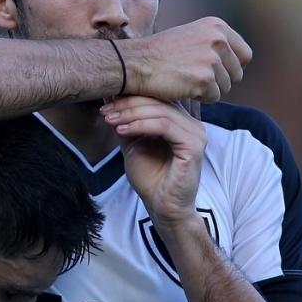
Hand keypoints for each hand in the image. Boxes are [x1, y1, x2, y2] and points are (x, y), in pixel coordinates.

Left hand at [101, 95, 206, 226]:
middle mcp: (191, 124)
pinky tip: (123, 130)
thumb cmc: (150, 178)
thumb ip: (126, 121)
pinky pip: (165, 126)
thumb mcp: (133, 143)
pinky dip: (141, 125)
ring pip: (161, 111)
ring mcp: (196, 134)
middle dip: (127, 103)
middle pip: (159, 100)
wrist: (161, 206)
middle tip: (105, 110)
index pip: (157, 97)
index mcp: (180, 120)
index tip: (104, 102)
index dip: (130, 96)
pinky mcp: (194, 146)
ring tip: (110, 120)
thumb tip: (110, 95)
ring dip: (131, 113)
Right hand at [130, 17, 251, 103]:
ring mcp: (212, 59)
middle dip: (220, 81)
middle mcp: (218, 40)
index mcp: (217, 27)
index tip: (216, 73)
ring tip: (187, 82)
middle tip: (197, 80)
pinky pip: (214, 98)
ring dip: (209, 90)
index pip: (245, 54)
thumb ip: (214, 43)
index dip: (232, 67)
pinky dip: (200, 98)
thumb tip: (240, 60)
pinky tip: (183, 88)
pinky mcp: (204, 79)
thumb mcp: (192, 36)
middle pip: (237, 73)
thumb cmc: (160, 54)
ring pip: (226, 87)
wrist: (135, 63)